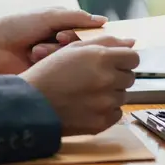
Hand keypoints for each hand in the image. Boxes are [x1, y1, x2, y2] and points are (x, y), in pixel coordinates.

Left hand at [0, 7, 106, 73]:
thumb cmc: (21, 25)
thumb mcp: (50, 16)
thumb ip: (77, 18)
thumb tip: (104, 21)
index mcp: (66, 27)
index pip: (89, 33)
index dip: (87, 35)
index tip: (78, 32)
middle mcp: (64, 44)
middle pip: (82, 47)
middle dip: (69, 42)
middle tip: (58, 38)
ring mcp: (57, 58)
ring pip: (71, 58)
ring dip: (54, 50)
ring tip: (37, 49)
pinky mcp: (50, 72)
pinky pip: (60, 69)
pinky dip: (48, 60)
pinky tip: (35, 55)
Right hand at [20, 36, 138, 135]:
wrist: (30, 104)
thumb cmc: (50, 72)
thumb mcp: (75, 49)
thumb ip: (107, 42)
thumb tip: (132, 42)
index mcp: (102, 58)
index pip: (134, 58)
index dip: (125, 60)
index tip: (116, 63)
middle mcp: (107, 80)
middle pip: (130, 77)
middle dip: (118, 76)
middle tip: (98, 78)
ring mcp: (105, 103)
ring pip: (123, 96)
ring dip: (112, 93)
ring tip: (90, 92)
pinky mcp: (101, 122)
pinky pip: (117, 113)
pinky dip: (107, 110)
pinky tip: (89, 106)